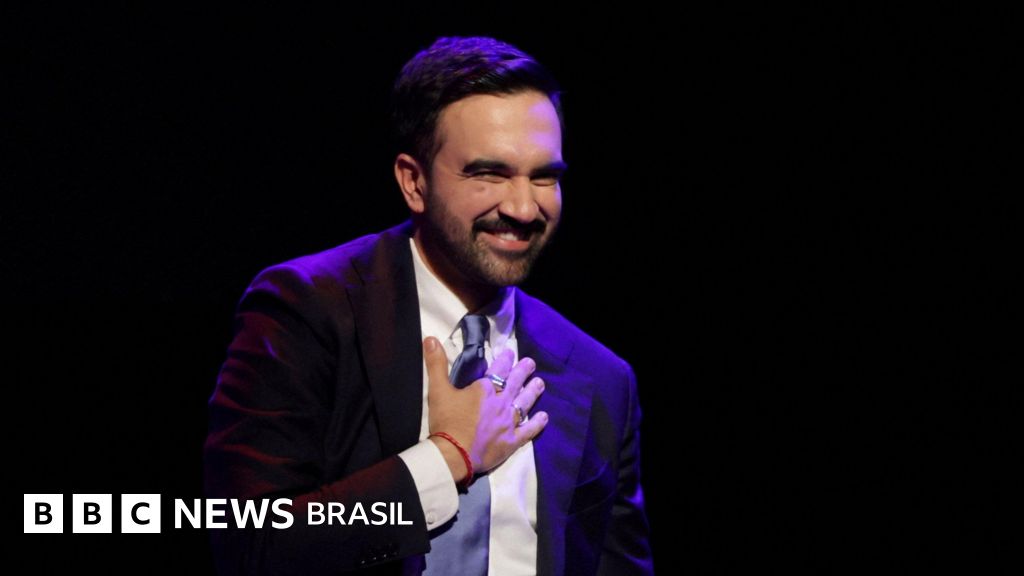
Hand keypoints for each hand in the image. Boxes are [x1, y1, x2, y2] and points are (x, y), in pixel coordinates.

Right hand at [424, 336, 547, 482]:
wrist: (453, 455)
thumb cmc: (446, 422)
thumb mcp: (437, 390)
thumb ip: (435, 364)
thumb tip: (430, 339)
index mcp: (484, 390)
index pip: (499, 370)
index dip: (505, 360)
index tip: (511, 353)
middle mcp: (500, 403)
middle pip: (515, 383)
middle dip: (523, 371)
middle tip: (531, 364)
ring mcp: (508, 423)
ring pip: (524, 404)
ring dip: (533, 392)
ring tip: (540, 384)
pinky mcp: (511, 442)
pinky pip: (528, 431)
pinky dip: (536, 423)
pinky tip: (543, 417)